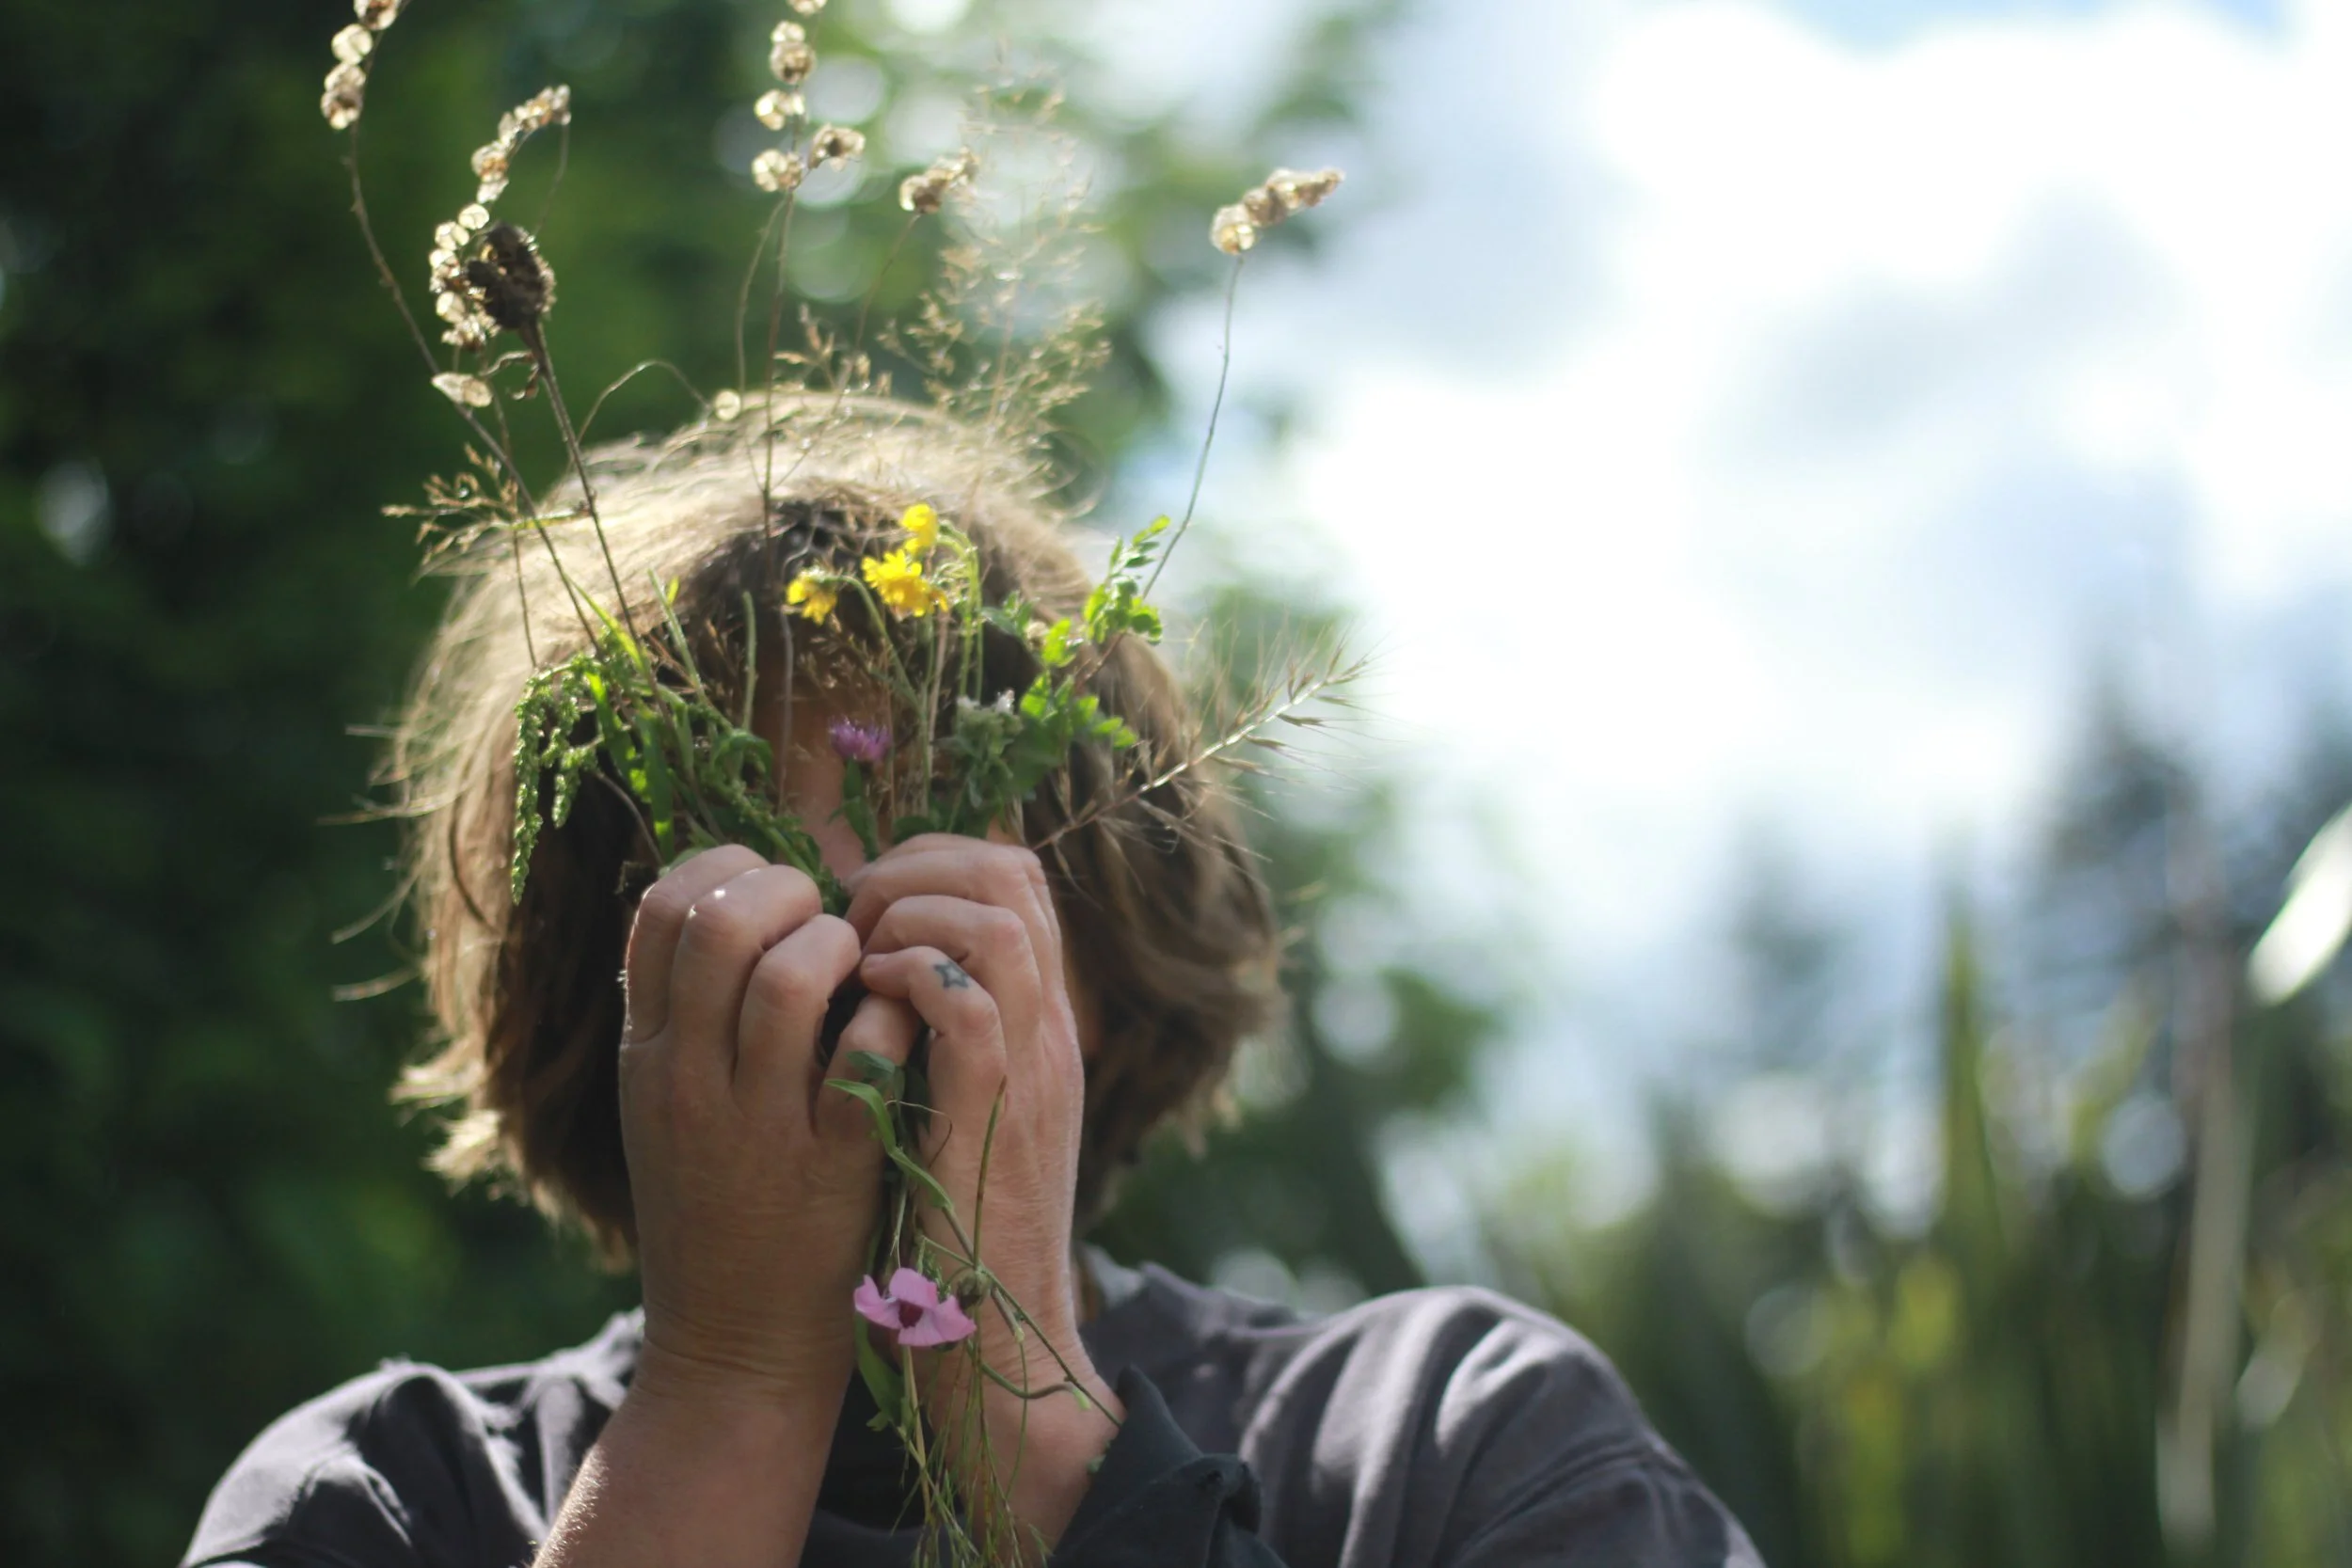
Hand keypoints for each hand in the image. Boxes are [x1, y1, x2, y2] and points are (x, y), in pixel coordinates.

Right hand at [619, 845, 923, 1406]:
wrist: (734, 1344)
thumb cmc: (716, 1203)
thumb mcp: (667, 1102)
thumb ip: (687, 1008)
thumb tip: (732, 895)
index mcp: (647, 1053)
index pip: (661, 908)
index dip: (726, 871)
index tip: (771, 892)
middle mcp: (688, 1079)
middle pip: (718, 924)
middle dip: (787, 892)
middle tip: (825, 919)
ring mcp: (756, 1123)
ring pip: (790, 978)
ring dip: (842, 950)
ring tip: (863, 970)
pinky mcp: (831, 1164)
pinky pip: (866, 1054)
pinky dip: (893, 1019)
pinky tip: (900, 1027)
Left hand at [846, 835, 1124, 1541]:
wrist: (999, 1349)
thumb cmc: (954, 1241)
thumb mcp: (959, 1120)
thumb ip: (939, 1051)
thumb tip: (874, 983)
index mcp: (1040, 1031)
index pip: (1016, 883)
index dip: (936, 861)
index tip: (866, 901)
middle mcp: (1046, 1035)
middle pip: (1014, 876)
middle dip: (920, 865)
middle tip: (853, 913)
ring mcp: (1027, 1072)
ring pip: (998, 920)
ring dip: (911, 911)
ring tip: (857, 953)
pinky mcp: (990, 1117)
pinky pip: (965, 1001)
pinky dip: (907, 977)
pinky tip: (863, 1003)